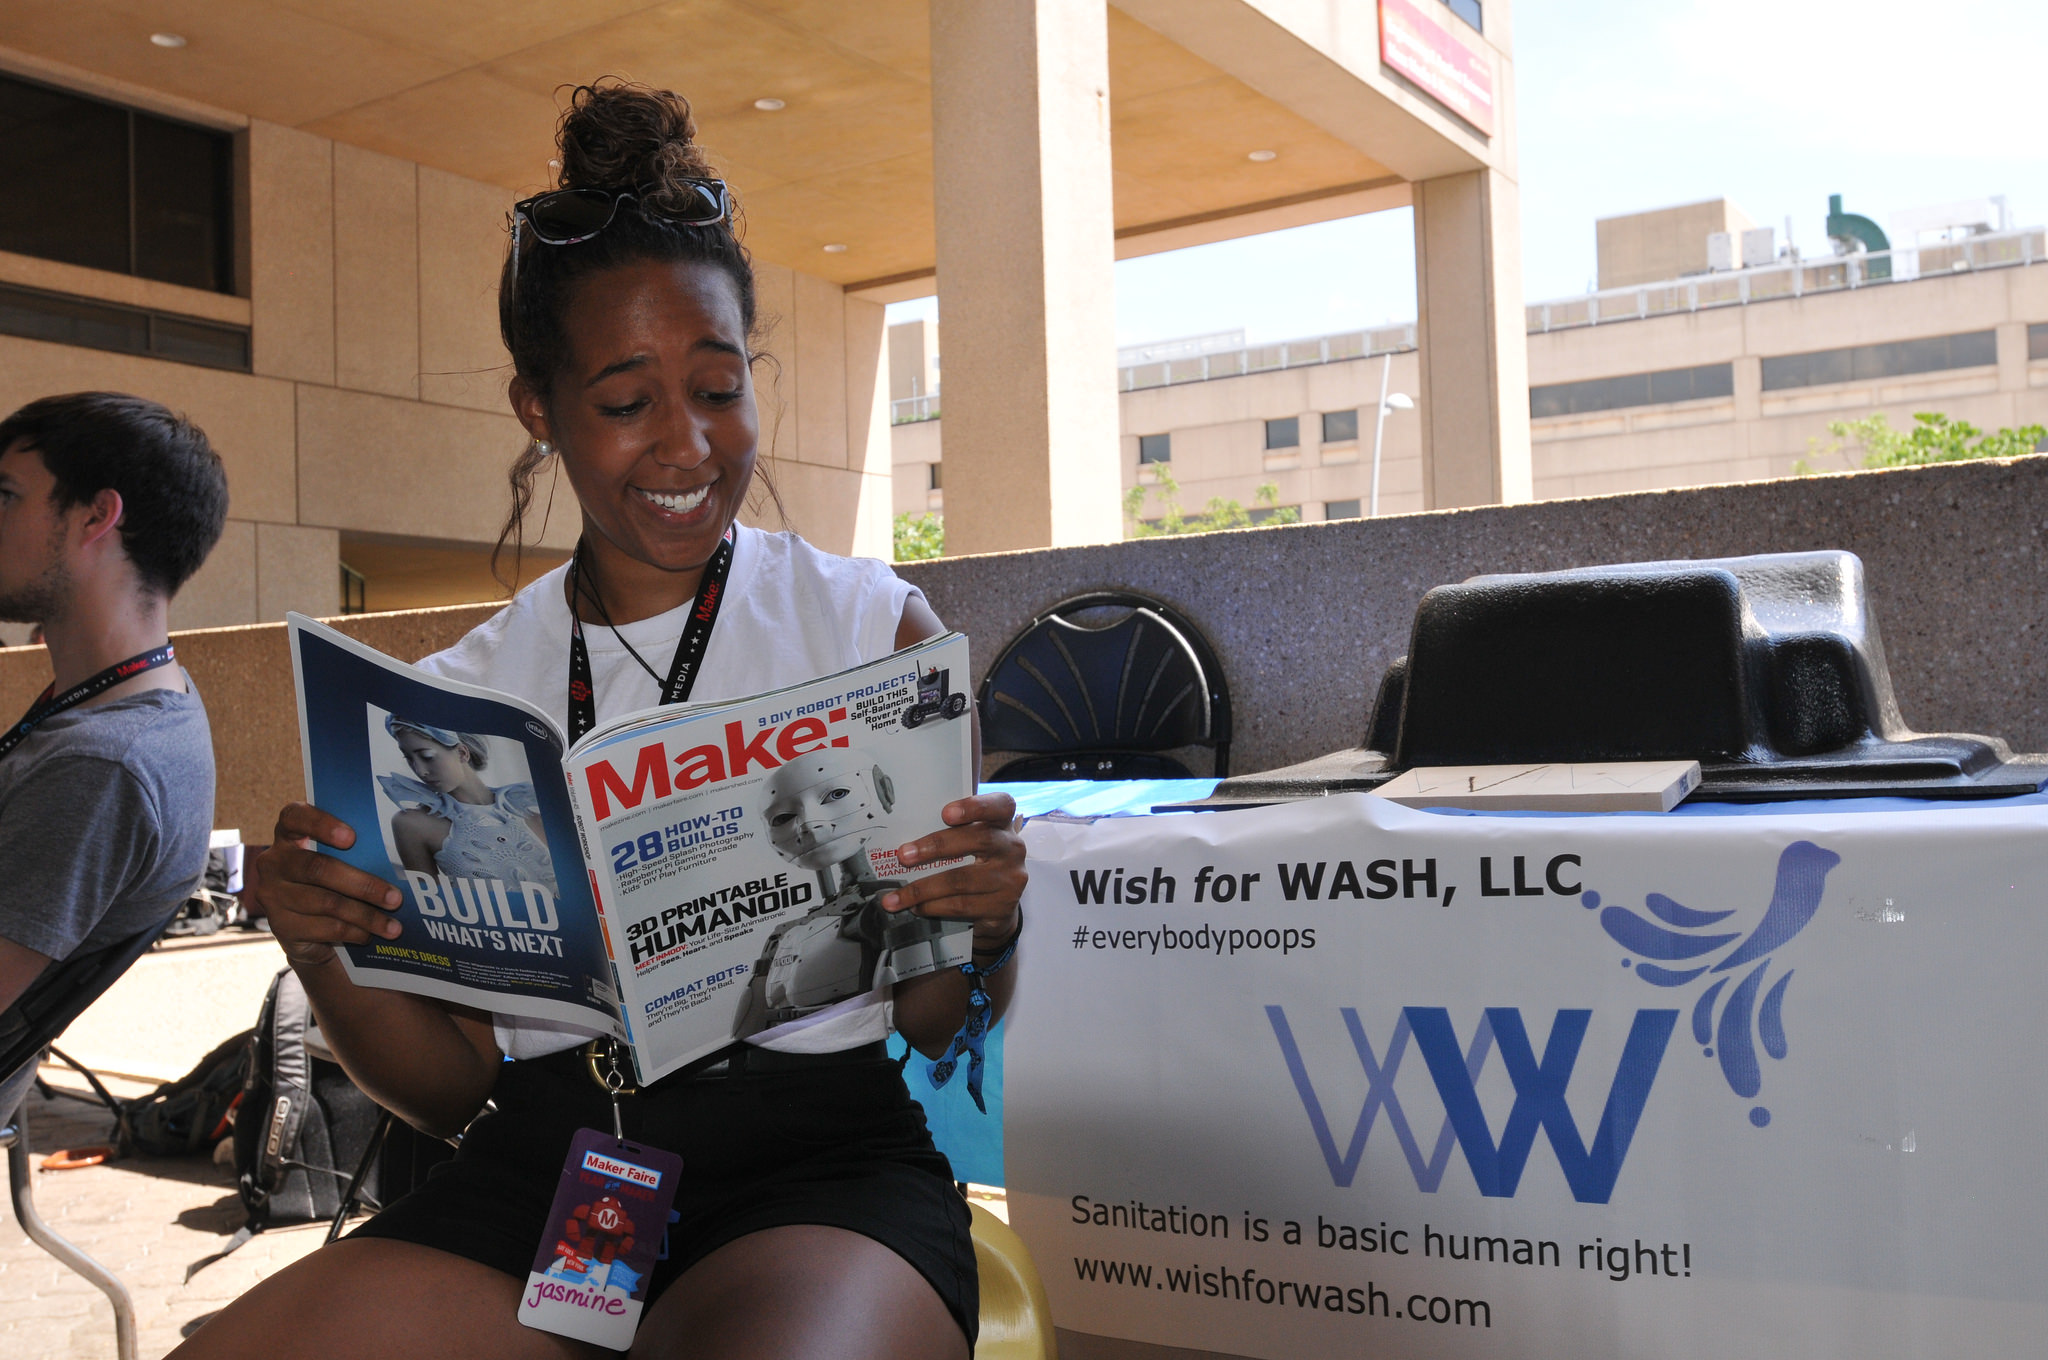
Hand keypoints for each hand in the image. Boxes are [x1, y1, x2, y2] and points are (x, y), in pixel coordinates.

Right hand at [255, 802, 404, 968]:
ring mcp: (273, 895)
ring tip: (394, 927)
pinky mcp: (281, 926)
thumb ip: (356, 849)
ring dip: (365, 916)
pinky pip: (323, 928)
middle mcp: (274, 862)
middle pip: (317, 868)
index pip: (294, 817)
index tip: (351, 838)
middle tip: (396, 898)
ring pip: (326, 903)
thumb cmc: (333, 880)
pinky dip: (352, 932)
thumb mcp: (340, 859)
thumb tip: (401, 858)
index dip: (320, 824)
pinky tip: (369, 935)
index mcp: (289, 834)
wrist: (308, 928)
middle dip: (363, 885)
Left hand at [881, 792, 1023, 947]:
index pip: (1000, 805)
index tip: (946, 813)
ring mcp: (1010, 879)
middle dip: (936, 846)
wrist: (998, 905)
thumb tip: (905, 832)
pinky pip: (961, 906)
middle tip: (903, 855)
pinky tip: (916, 907)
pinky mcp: (1002, 907)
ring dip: (922, 889)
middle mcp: (1012, 848)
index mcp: (1003, 823)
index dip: (975, 806)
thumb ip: (951, 830)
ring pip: (961, 880)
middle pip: (978, 840)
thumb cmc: (977, 861)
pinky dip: (933, 906)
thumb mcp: (972, 839)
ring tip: (896, 897)